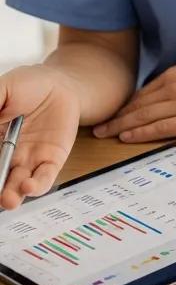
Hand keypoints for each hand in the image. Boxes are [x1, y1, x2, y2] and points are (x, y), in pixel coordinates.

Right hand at [0, 65, 81, 209]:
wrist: (60, 83)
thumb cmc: (28, 84)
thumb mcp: (4, 90)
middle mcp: (8, 154)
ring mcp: (30, 159)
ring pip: (18, 185)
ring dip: (11, 195)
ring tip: (8, 201)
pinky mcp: (52, 159)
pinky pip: (45, 177)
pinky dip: (37, 185)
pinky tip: (30, 186)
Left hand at [93, 64, 175, 142]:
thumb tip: (160, 102)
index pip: (141, 93)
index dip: (123, 106)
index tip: (111, 116)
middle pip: (137, 105)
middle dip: (115, 117)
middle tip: (98, 128)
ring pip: (143, 116)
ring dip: (121, 126)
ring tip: (106, 134)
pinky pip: (159, 128)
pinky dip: (140, 133)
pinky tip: (127, 137)